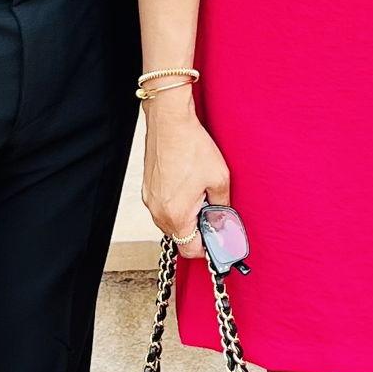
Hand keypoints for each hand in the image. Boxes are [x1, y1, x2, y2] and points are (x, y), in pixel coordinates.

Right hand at [143, 101, 231, 259]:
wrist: (170, 121)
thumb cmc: (192, 146)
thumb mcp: (219, 178)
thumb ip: (223, 207)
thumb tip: (225, 222)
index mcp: (176, 215)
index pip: (190, 249)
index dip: (208, 247)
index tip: (218, 239)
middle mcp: (158, 212)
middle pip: (180, 236)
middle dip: (198, 229)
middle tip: (213, 211)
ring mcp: (150, 200)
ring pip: (171, 221)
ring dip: (187, 215)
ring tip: (200, 193)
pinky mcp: (147, 188)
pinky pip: (163, 206)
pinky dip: (176, 203)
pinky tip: (188, 184)